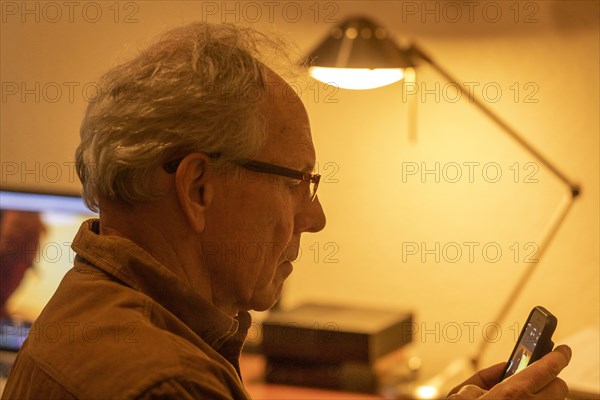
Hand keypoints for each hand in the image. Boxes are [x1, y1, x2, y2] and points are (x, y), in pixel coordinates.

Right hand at [447, 345, 570, 398]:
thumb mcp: (461, 394)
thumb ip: (484, 378)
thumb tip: (501, 370)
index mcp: (511, 394)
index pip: (547, 369)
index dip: (558, 356)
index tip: (563, 351)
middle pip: (559, 388)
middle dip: (551, 379)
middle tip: (538, 375)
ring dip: (545, 397)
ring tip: (528, 396)